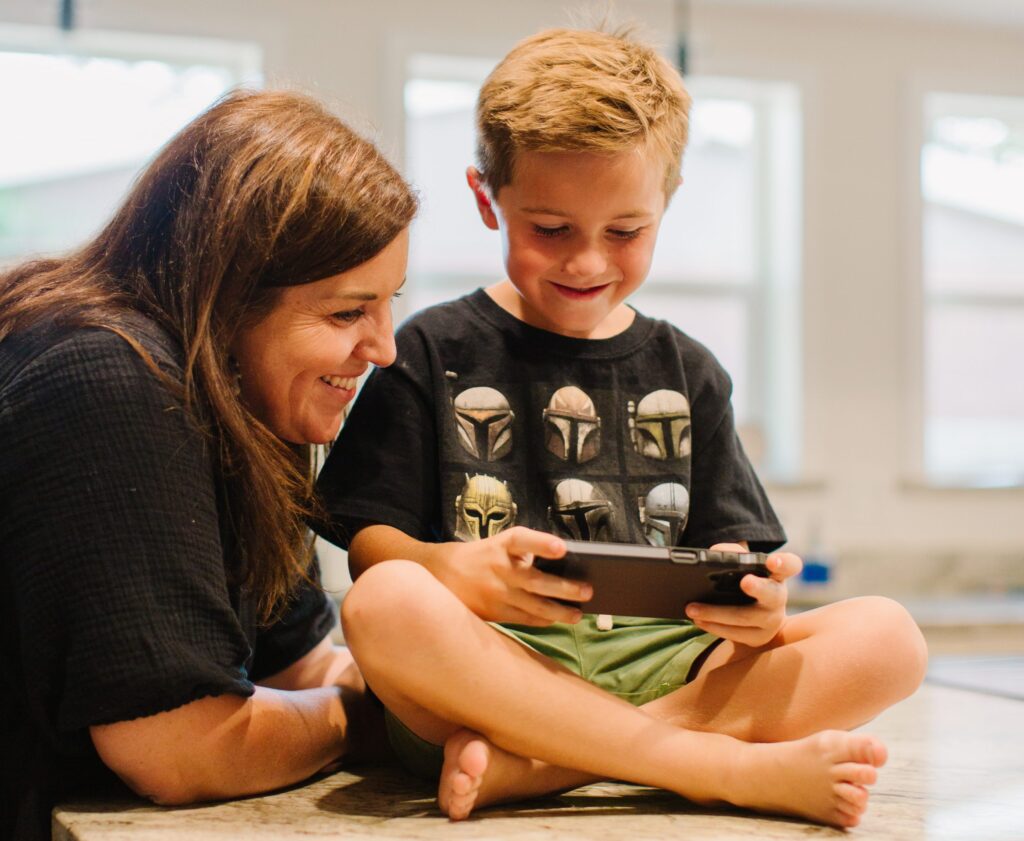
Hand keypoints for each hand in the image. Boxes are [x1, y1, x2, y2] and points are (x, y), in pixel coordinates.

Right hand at [430, 526, 591, 625]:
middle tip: (588, 591)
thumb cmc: (479, 556)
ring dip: (558, 612)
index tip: (563, 548)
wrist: (437, 573)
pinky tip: (556, 620)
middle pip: (535, 580)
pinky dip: (541, 620)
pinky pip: (522, 619)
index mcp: (500, 545)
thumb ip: (523, 554)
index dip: (542, 544)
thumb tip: (561, 570)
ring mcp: (495, 592)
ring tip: (578, 615)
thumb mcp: (497, 545)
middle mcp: (498, 567)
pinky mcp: (492, 611)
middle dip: (564, 588)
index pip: (522, 540)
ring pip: (533, 605)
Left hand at [683, 543, 801, 648]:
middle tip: (745, 581)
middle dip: (758, 587)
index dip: (784, 562)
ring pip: (744, 617)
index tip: (772, 560)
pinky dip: (713, 627)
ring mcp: (771, 621)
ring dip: (715, 613)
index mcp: (777, 574)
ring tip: (691, 608)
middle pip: (771, 594)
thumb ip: (730, 553)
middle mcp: (778, 597)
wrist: (757, 616)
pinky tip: (697, 620)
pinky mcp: (758, 638)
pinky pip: (735, 635)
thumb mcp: (742, 566)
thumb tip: (714, 552)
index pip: (790, 565)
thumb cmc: (745, 581)